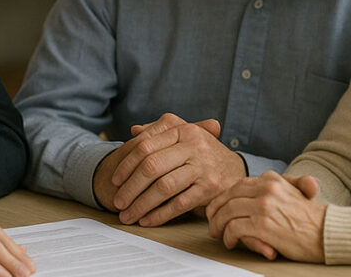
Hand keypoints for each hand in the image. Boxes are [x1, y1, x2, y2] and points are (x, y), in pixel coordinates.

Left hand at [106, 113, 246, 226]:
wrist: (235, 169)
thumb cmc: (202, 153)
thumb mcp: (184, 135)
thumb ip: (159, 131)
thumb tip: (134, 130)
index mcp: (184, 131)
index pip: (146, 146)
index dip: (126, 165)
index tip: (115, 180)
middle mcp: (194, 146)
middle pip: (151, 167)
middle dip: (130, 188)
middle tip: (118, 202)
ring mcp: (203, 167)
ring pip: (163, 187)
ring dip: (141, 204)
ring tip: (128, 215)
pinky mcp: (211, 189)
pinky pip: (179, 204)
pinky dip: (160, 214)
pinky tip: (147, 220)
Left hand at [206, 171, 325, 262]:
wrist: (329, 233)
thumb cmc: (311, 218)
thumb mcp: (292, 192)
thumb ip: (271, 189)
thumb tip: (246, 193)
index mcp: (272, 179)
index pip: (237, 185)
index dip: (224, 198)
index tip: (218, 208)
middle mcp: (266, 189)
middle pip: (228, 197)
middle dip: (215, 210)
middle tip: (212, 222)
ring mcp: (263, 206)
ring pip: (226, 212)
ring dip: (218, 225)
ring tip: (219, 234)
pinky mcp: (262, 225)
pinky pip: (234, 229)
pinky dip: (229, 236)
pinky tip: (231, 242)